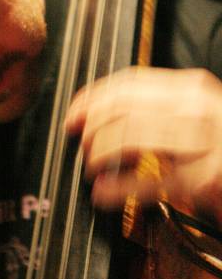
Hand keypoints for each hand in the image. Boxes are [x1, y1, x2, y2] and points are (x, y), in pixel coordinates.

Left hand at [65, 66, 221, 222]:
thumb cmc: (219, 148)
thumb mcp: (192, 116)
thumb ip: (155, 109)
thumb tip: (100, 113)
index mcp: (191, 89)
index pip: (128, 84)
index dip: (91, 99)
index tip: (72, 115)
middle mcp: (196, 109)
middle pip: (123, 109)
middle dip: (91, 128)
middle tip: (81, 145)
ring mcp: (200, 143)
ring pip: (128, 138)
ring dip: (99, 155)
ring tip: (92, 168)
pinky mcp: (201, 181)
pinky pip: (145, 182)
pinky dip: (116, 189)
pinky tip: (101, 194)